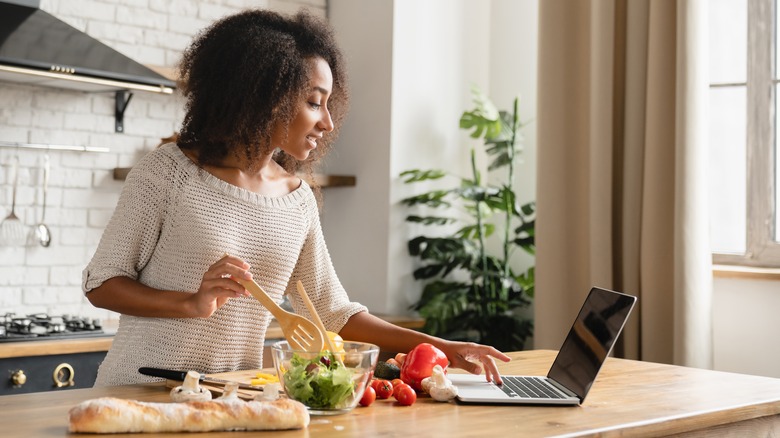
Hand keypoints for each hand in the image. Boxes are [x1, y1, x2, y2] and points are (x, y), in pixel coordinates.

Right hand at [189, 254, 251, 316]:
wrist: (199, 307)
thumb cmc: (215, 295)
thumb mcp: (226, 285)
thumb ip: (234, 279)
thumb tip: (247, 277)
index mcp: (214, 268)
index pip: (227, 259)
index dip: (238, 261)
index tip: (248, 267)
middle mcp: (210, 273)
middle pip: (226, 267)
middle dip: (240, 271)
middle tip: (250, 277)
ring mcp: (207, 283)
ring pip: (225, 280)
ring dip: (239, 286)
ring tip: (247, 291)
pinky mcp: (207, 293)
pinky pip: (221, 291)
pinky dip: (232, 292)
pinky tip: (238, 295)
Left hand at [391, 340, 510, 384]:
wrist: (435, 348)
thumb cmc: (445, 352)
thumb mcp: (456, 361)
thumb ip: (468, 366)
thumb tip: (480, 371)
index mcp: (473, 348)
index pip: (489, 351)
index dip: (500, 355)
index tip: (508, 360)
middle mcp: (474, 349)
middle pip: (489, 359)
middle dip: (495, 370)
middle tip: (499, 381)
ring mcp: (471, 352)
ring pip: (485, 361)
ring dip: (489, 370)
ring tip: (492, 381)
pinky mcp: (468, 355)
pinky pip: (479, 362)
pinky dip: (483, 369)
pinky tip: (484, 376)